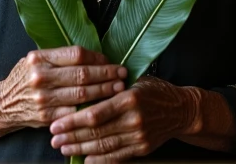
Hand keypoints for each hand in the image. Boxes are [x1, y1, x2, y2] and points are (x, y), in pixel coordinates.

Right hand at [0, 46, 126, 131]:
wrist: (3, 104)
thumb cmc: (25, 78)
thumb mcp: (36, 60)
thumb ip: (60, 57)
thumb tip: (96, 56)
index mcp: (39, 58)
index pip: (76, 54)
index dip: (98, 57)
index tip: (110, 60)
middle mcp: (40, 77)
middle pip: (83, 74)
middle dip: (107, 74)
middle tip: (122, 74)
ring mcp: (43, 98)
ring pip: (83, 94)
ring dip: (105, 91)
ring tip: (118, 88)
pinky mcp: (47, 117)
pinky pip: (76, 112)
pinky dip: (92, 108)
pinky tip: (104, 105)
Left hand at [49, 76, 196, 161]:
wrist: (182, 110)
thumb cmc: (154, 90)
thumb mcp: (134, 80)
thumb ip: (110, 87)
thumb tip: (79, 89)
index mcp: (128, 98)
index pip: (95, 113)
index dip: (72, 121)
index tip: (56, 123)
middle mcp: (133, 119)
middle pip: (96, 132)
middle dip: (71, 137)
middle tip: (54, 139)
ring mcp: (138, 136)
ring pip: (104, 146)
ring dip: (81, 149)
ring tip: (64, 148)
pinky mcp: (142, 148)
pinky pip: (117, 157)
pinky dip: (100, 160)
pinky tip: (85, 160)